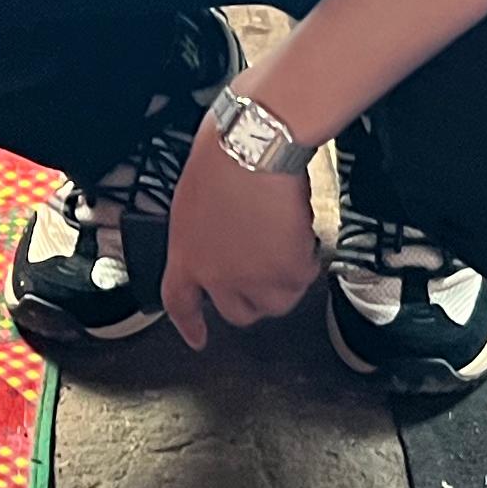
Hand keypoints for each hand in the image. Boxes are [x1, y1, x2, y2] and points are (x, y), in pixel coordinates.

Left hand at [159, 121, 325, 350]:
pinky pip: (304, 278)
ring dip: (283, 278)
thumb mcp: (194, 198)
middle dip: (252, 296)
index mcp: (184, 254)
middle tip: (264, 270)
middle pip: (237, 313)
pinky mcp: (286, 275)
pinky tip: (299, 230)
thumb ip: (204, 232)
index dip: (189, 324)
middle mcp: (215, 276)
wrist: (253, 149)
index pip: (179, 301)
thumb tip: (221, 237)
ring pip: (275, 302)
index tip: (197, 339)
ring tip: (284, 240)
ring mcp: (251, 280)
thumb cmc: (222, 155)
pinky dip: (307, 257)